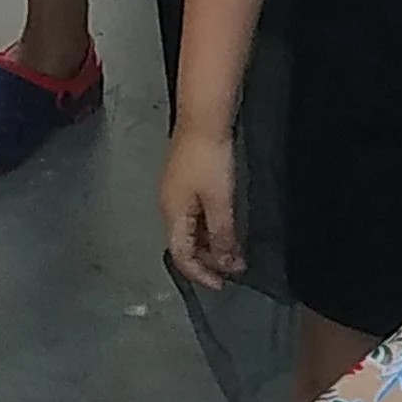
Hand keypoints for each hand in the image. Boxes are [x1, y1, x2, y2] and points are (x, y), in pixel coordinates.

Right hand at [161, 121, 242, 288]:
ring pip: (190, 229)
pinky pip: (194, 214)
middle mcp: (168, 204)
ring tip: (233, 250)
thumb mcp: (219, 202)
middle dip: (207, 260)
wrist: (203, 117)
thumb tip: (227, 265)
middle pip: (184, 244)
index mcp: (172, 212)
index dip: (201, 273)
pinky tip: (224, 225)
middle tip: (233, 269)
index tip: (223, 284)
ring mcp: (175, 191)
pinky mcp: (184, 179)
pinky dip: (209, 226)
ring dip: (210, 243)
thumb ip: (223, 236)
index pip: (181, 256)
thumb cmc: (209, 159)